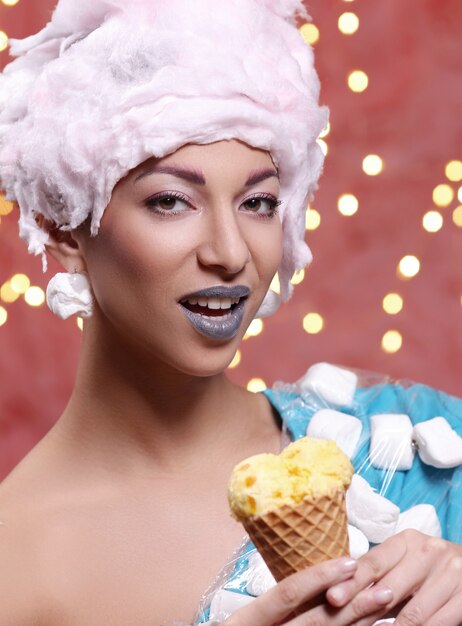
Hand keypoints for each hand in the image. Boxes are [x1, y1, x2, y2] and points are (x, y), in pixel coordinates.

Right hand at [223, 557, 393, 624]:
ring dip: (361, 624)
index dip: (320, 576)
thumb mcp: (244, 619)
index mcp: (247, 620)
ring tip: (387, 608)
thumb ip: (274, 602)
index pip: (288, 593)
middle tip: (385, 587)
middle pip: (316, 619)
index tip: (351, 561)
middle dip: (353, 603)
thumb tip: (318, 577)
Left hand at [324, 529, 461, 625]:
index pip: (374, 562)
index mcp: (407, 540)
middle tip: (344, 620)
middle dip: (363, 608)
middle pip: (389, 586)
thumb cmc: (426, 569)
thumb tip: (338, 588)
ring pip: (412, 611)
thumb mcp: (403, 563)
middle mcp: (429, 551)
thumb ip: (378, 574)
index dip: (351, 581)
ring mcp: (450, 573)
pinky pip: (436, 623)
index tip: (332, 597)